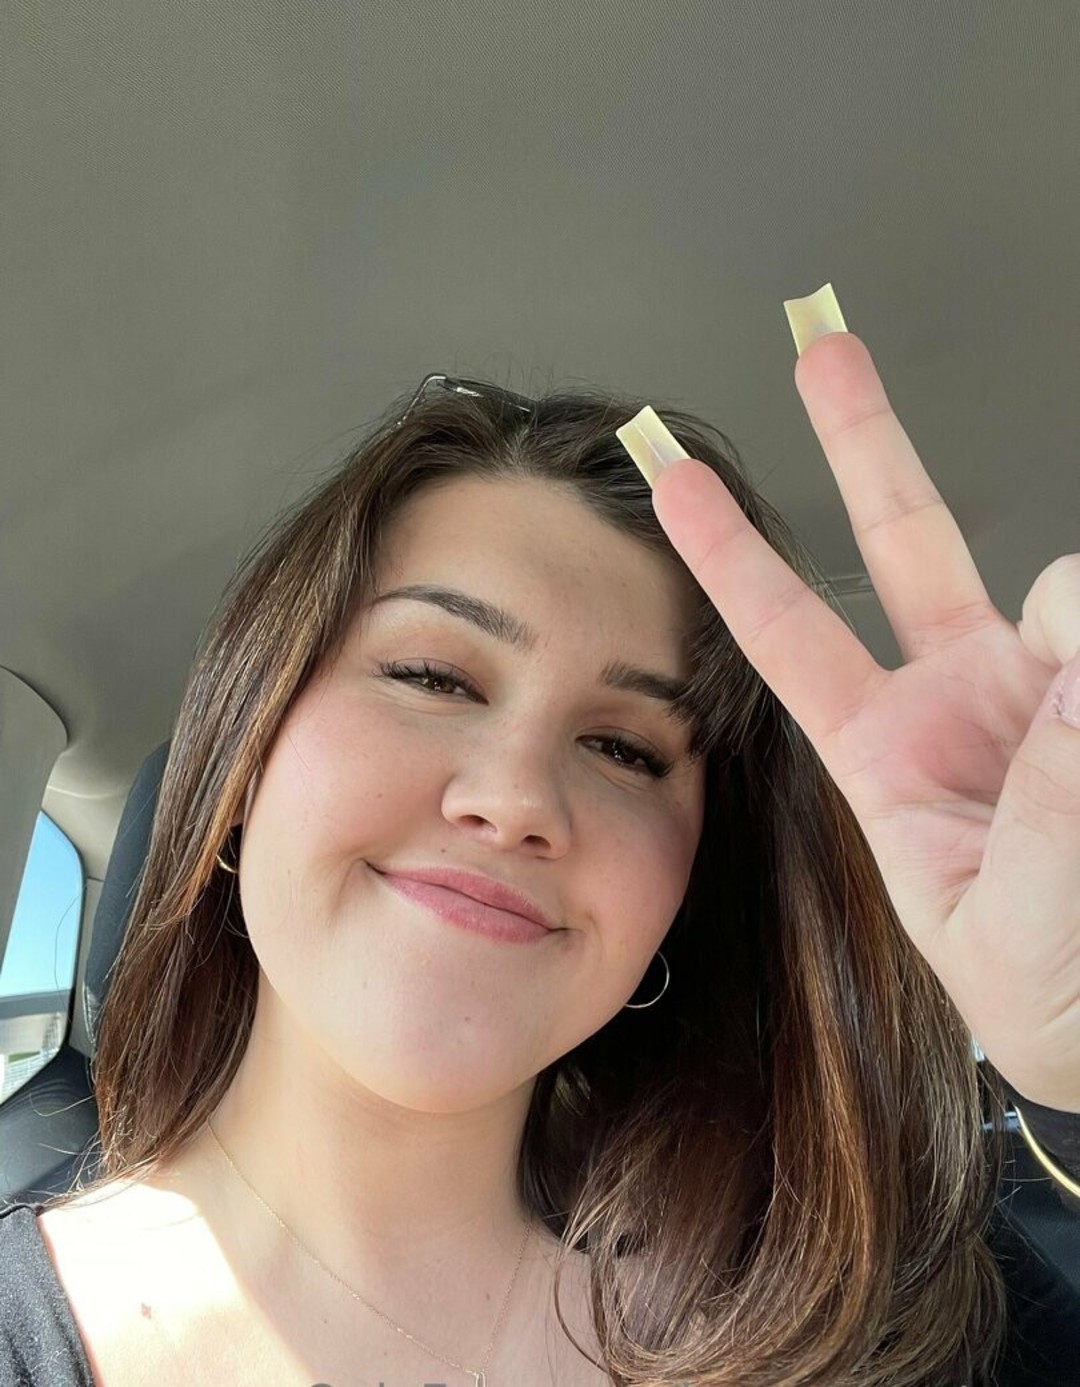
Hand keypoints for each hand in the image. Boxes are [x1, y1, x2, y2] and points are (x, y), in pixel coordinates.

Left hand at [650, 330, 1079, 1111]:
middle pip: (904, 541)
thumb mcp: (1017, 932)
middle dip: (863, 442)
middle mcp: (961, 696)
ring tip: (1076, 759)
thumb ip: (1048, 810)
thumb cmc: (1052, 1000)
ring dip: (1078, 643)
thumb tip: (1079, 680)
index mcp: (889, 755)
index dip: (731, 558)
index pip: (791, 636)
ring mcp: (1045, 683)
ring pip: (1062, 595)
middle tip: (822, 346)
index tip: (670, 483)